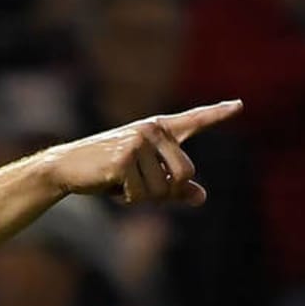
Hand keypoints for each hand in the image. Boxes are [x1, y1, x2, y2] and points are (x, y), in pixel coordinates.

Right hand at [43, 100, 242, 206]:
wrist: (65, 168)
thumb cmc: (104, 172)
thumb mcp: (143, 177)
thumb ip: (173, 186)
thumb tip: (201, 197)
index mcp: (158, 129)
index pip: (193, 120)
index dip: (217, 113)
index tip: (239, 106)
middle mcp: (151, 130)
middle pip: (186, 174)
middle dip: (167, 191)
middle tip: (140, 190)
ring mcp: (137, 143)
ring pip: (162, 189)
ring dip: (142, 198)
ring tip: (120, 185)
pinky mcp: (123, 160)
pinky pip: (141, 194)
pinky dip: (127, 199)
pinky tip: (111, 187)